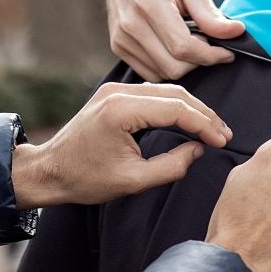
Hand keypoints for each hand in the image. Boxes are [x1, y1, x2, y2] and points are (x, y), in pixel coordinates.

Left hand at [14, 82, 231, 209]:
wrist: (47, 171)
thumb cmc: (85, 179)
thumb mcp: (134, 180)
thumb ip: (173, 166)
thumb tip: (198, 149)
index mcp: (121, 111)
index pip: (177, 109)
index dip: (205, 125)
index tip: (221, 141)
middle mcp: (118, 93)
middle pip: (176, 94)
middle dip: (204, 114)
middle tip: (223, 134)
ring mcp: (114, 90)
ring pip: (167, 91)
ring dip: (191, 108)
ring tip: (210, 128)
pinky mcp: (112, 94)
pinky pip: (153, 93)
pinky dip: (174, 105)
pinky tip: (187, 120)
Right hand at [105, 0, 246, 82]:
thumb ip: (211, 12)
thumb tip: (236, 32)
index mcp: (150, 3)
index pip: (183, 47)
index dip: (211, 55)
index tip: (228, 52)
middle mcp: (130, 23)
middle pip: (173, 66)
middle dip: (200, 62)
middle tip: (209, 44)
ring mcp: (120, 38)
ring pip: (162, 74)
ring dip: (185, 65)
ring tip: (191, 42)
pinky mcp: (117, 47)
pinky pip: (150, 74)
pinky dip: (168, 67)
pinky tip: (175, 49)